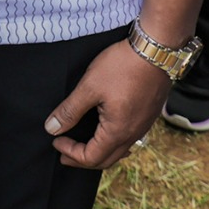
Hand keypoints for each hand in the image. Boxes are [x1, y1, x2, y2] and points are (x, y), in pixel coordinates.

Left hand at [45, 37, 169, 169]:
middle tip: (64, 152)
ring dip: (99, 152)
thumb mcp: (90, 86)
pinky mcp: (149, 115)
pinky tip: (107, 131)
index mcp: (118, 131)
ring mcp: (143, 125)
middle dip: (82, 159)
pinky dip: (113, 142)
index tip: (56, 140)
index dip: (70, 153)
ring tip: (84, 146)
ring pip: (119, 151)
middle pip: (106, 160)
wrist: (156, 49)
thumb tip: (52, 128)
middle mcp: (133, 134)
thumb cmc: (122, 66)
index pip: (91, 158)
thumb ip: (70, 110)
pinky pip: (129, 139)